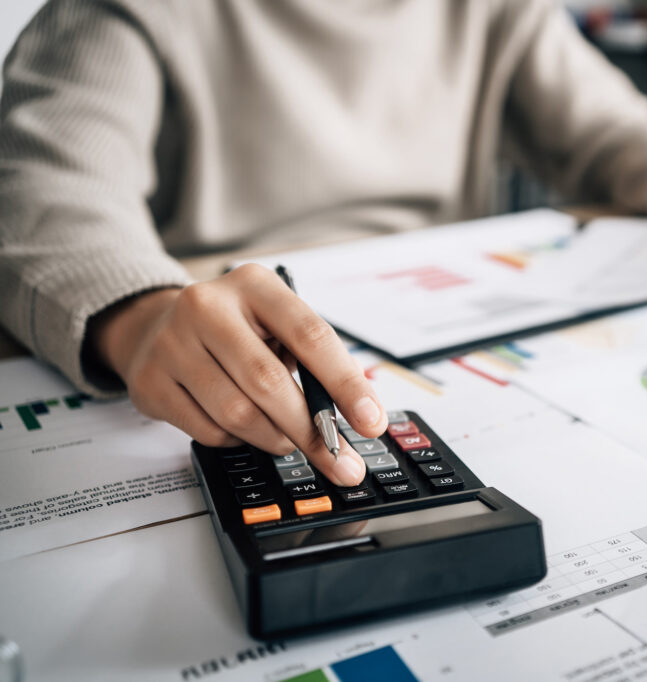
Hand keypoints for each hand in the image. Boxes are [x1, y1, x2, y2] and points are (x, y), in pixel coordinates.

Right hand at [90, 264, 385, 486]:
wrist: (156, 326)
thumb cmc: (237, 331)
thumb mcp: (278, 327)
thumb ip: (316, 364)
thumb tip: (362, 414)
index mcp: (255, 285)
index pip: (310, 335)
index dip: (346, 384)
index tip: (372, 422)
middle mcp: (208, 307)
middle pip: (269, 382)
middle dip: (312, 430)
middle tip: (342, 462)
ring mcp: (172, 344)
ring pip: (238, 414)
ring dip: (276, 439)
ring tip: (290, 440)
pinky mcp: (151, 381)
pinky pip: (208, 431)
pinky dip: (237, 440)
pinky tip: (243, 428)